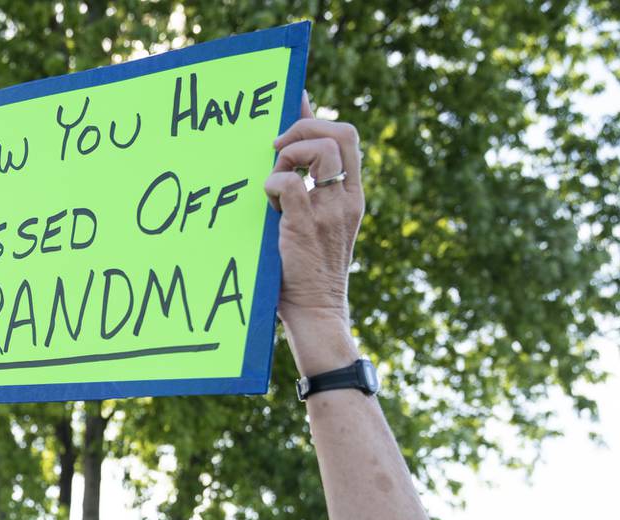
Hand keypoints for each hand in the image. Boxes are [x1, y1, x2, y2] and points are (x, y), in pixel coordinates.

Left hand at [263, 92, 363, 373]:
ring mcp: (329, 210)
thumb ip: (305, 190)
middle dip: (304, 129)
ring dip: (289, 156)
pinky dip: (272, 184)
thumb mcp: (313, 223)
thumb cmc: (304, 270)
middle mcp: (346, 198)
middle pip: (341, 132)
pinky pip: (289, 183)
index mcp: (352, 195)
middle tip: (276, 148)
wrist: (315, 313)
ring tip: (273, 182)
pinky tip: (267, 205)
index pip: (348, 137)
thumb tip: (281, 156)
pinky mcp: (305, 225)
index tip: (294, 106)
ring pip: (320, 151)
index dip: (318, 117)